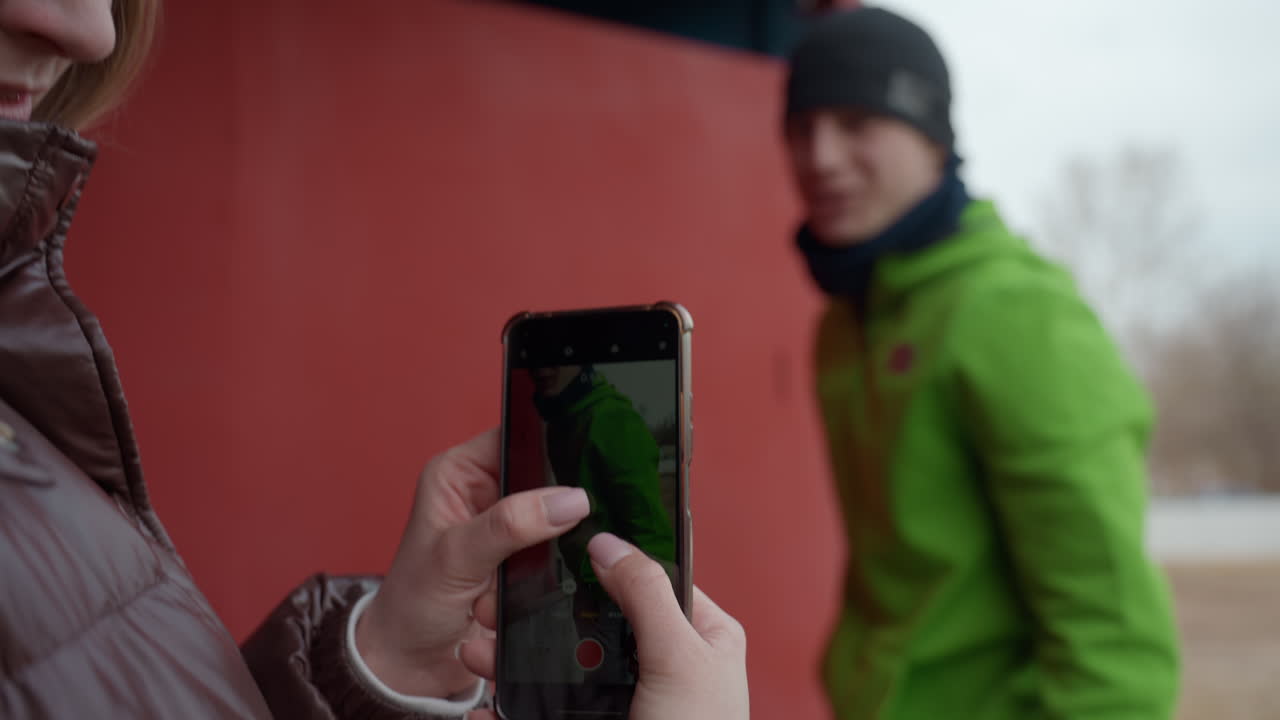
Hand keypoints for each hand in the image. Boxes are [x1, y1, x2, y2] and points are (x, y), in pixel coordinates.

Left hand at [354, 429, 589, 697]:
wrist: (411, 665)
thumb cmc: (411, 604)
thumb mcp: (457, 557)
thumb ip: (510, 525)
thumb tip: (569, 500)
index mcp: (459, 473)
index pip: (517, 437)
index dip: (548, 449)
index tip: (575, 477)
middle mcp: (485, 496)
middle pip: (544, 483)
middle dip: (547, 518)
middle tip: (533, 546)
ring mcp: (507, 532)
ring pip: (556, 526)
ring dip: (541, 559)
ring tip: (504, 585)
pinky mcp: (522, 564)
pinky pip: (556, 561)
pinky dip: (543, 583)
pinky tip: (512, 601)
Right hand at [462, 533, 748, 719]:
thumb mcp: (681, 660)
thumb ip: (646, 596)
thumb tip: (609, 542)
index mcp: (703, 634)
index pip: (652, 576)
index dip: (607, 557)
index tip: (557, 540)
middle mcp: (664, 659)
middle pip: (598, 615)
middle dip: (549, 605)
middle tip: (501, 595)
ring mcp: (627, 694)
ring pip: (568, 655)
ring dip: (520, 644)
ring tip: (479, 638)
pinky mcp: (594, 718)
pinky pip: (551, 695)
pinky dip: (518, 685)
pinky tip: (487, 675)